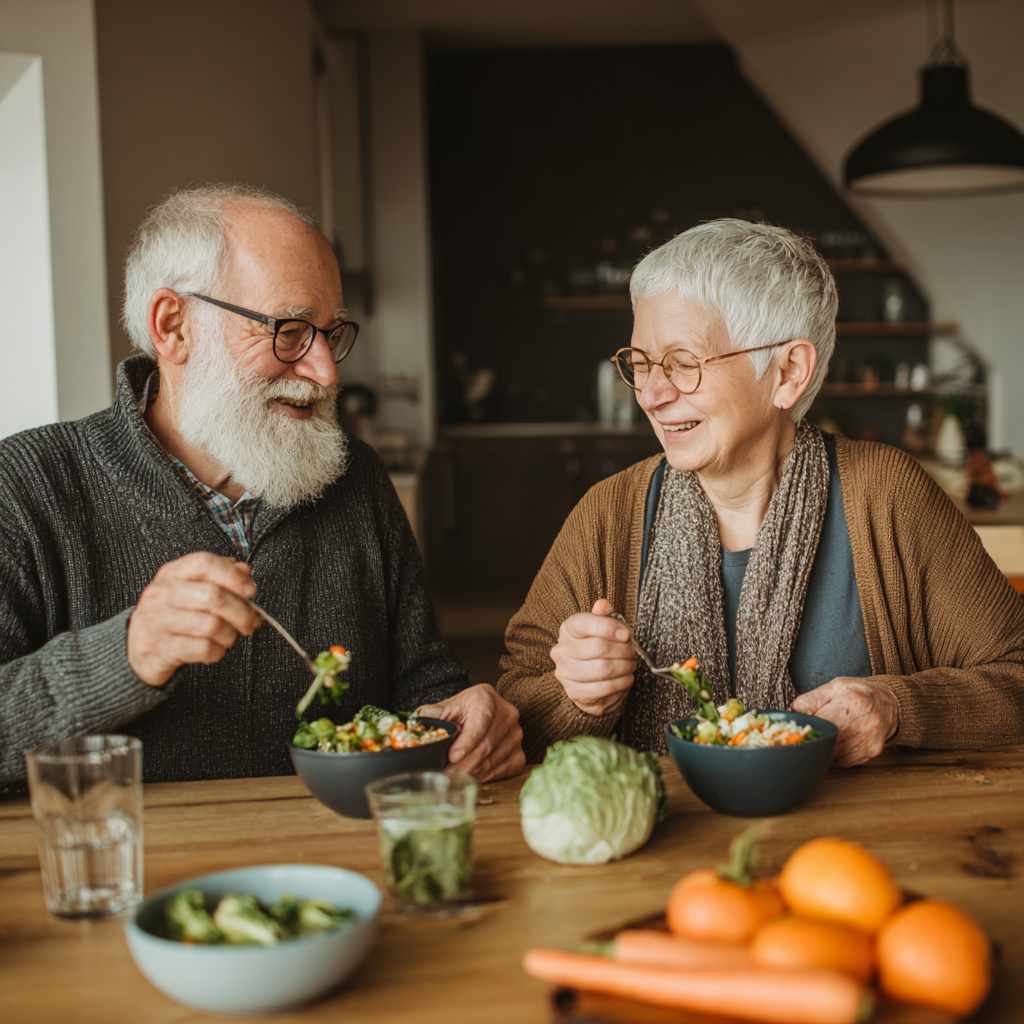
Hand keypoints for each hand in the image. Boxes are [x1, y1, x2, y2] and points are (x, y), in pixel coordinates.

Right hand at [127, 552, 260, 686]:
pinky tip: (213, 649)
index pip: (204, 563)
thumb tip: (244, 572)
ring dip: (230, 635)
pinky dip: (217, 651)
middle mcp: (161, 593)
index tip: (250, 590)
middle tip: (249, 622)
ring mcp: (156, 620)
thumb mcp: (190, 590)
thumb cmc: (172, 617)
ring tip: (228, 637)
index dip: (232, 575)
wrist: (136, 649)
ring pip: (212, 625)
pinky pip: (202, 648)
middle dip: (241, 612)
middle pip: (213, 596)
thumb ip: (218, 577)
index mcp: (172, 573)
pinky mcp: (158, 647)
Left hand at [416, 684, 524, 782]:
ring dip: (472, 773)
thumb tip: (417, 725)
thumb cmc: (461, 710)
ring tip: (452, 781)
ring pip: (493, 759)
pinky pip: (504, 769)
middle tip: (445, 777)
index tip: (453, 756)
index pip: (480, 722)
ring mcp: (515, 735)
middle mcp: (507, 714)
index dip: (467, 741)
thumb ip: (433, 715)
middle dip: (464, 764)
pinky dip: (486, 777)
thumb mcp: (446, 708)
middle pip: (486, 745)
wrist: (480, 711)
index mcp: (487, 698)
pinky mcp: (519, 753)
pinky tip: (470, 779)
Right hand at [550, 598, 635, 715]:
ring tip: (630, 664)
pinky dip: (621, 683)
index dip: (607, 627)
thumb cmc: (595, 650)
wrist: (586, 681)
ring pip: (603, 669)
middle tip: (632, 652)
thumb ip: (601, 617)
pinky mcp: (575, 693)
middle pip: (597, 648)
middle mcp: (561, 651)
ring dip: (624, 667)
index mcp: (567, 630)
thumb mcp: (599, 629)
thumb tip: (603, 604)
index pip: (582, 623)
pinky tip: (626, 678)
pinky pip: (604, 688)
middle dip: (622, 650)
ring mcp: (565, 673)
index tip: (625, 634)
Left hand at [791, 677, 898, 767]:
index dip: (809, 726)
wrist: (890, 702)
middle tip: (809, 734)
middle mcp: (864, 724)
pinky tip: (836, 744)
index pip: (822, 723)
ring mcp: (869, 741)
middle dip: (815, 739)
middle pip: (828, 741)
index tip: (802, 726)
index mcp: (851, 703)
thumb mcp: (833, 687)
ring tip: (824, 737)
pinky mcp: (872, 752)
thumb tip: (794, 712)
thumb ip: (811, 699)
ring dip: (824, 750)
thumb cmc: (859, 693)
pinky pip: (844, 762)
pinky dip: (835, 756)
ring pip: (835, 755)